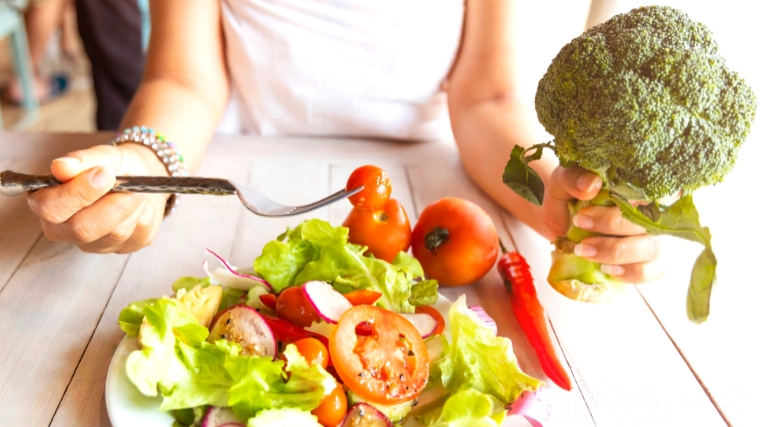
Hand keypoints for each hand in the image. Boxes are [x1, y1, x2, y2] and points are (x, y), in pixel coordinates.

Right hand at [27, 144, 169, 253]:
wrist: (140, 177)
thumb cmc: (113, 166)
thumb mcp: (101, 155)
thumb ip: (82, 160)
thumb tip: (61, 166)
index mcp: (47, 203)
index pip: (50, 208)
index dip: (78, 193)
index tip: (105, 173)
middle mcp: (64, 230)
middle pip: (81, 229)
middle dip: (111, 205)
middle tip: (129, 185)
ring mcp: (93, 244)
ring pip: (114, 234)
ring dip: (131, 207)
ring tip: (136, 189)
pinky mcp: (121, 249)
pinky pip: (137, 235)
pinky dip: (144, 214)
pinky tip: (140, 203)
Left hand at [542, 165, 663, 283]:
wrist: (560, 221)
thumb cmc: (567, 197)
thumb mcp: (561, 184)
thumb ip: (572, 179)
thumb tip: (592, 184)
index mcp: (634, 188)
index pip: (644, 194)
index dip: (617, 207)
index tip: (582, 216)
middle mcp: (648, 212)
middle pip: (647, 223)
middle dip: (612, 230)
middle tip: (580, 236)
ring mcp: (649, 237)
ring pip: (651, 248)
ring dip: (618, 253)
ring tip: (587, 253)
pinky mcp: (646, 261)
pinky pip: (653, 270)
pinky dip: (633, 273)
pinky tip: (609, 270)